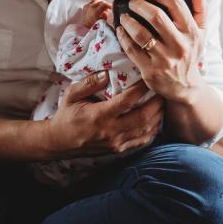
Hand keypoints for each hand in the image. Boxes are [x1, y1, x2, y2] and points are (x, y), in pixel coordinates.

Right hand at [44, 71, 163, 158]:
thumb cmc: (66, 115)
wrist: (59, 142)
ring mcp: (116, 143)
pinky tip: (156, 119)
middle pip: (143, 117)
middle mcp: (110, 131)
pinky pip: (142, 141)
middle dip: (157, 103)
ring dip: (158, 116)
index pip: (127, 101)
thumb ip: (89, 83)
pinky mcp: (119, 150)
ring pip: (146, 131)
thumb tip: (106, 73)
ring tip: (163, 102)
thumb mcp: (71, 95)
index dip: (141, 88)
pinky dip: (153, 130)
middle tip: (164, 90)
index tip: (149, 78)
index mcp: (99, 116)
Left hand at [81, 0, 111, 27]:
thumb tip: (106, 12)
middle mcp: (90, 7)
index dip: (109, 5)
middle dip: (105, 4)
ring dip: (100, 3)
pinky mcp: (85, 7)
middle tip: (107, 8)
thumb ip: (105, 16)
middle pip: (100, 1)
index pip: (104, 4)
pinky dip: (95, 4)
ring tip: (102, 8)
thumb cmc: (92, 27)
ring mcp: (87, 6)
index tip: (111, 8)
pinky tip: (96, 9)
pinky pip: (91, 2)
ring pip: (95, 0)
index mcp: (95, 11)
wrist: (83, 29)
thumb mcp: (101, 22)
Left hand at [116, 0, 206, 103]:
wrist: (186, 88)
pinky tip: (120, 30)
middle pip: (156, 16)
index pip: (176, 4)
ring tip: (123, 16)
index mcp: (192, 33)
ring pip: (140, 33)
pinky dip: (123, 37)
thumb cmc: (190, 54)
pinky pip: (131, 49)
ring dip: (127, 20)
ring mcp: (164, 59)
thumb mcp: (201, 34)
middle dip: (139, 5)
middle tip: (131, 2)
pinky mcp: (150, 71)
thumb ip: (201, 10)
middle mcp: (180, 45)